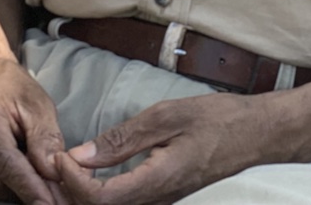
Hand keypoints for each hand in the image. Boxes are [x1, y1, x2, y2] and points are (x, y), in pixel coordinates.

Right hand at [0, 55, 67, 203]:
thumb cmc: (12, 87)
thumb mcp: (38, 104)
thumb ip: (46, 139)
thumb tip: (53, 175)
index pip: (4, 161)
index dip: (28, 186)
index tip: (49, 203)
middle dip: (24, 188)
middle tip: (50, 188)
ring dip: (11, 186)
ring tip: (30, 169)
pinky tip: (8, 165)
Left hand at [56, 93, 283, 204]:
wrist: (254, 134)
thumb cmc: (216, 119)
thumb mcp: (167, 116)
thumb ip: (123, 138)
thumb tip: (81, 155)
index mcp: (157, 182)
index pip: (100, 200)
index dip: (72, 183)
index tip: (61, 156)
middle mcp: (157, 201)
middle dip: (71, 193)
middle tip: (56, 163)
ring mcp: (161, 203)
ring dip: (84, 194)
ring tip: (68, 167)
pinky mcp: (164, 198)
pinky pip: (126, 203)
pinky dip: (101, 193)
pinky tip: (93, 172)